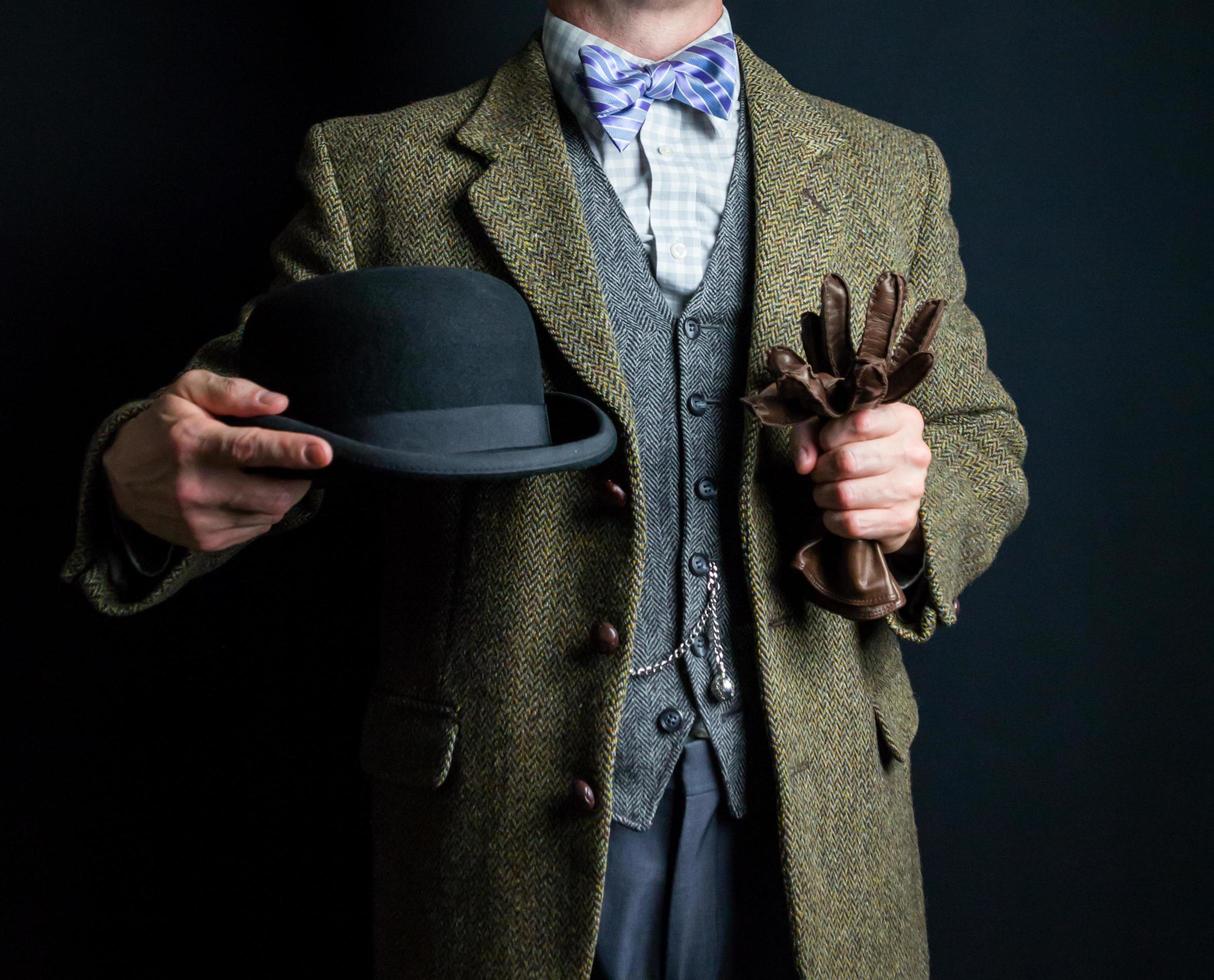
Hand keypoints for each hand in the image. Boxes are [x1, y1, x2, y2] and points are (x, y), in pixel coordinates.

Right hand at [102, 369, 332, 552]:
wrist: (118, 479)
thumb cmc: (161, 427)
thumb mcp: (186, 392)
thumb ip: (232, 392)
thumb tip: (278, 402)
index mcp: (194, 444)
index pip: (250, 449)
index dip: (291, 452)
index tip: (324, 452)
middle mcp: (196, 487)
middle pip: (273, 494)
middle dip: (299, 480)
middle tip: (300, 465)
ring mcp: (200, 519)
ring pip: (269, 514)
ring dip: (281, 496)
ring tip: (265, 477)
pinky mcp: (204, 540)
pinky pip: (255, 529)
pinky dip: (263, 512)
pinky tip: (246, 495)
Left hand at [790, 403, 929, 553]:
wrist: (886, 493)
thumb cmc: (855, 450)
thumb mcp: (830, 428)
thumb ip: (810, 433)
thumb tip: (805, 464)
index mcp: (904, 420)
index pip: (859, 423)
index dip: (828, 436)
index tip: (824, 443)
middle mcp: (914, 453)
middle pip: (847, 461)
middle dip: (821, 469)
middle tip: (820, 472)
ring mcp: (911, 488)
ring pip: (845, 495)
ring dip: (824, 495)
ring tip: (827, 490)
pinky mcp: (902, 520)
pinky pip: (851, 523)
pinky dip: (832, 519)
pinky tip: (835, 511)